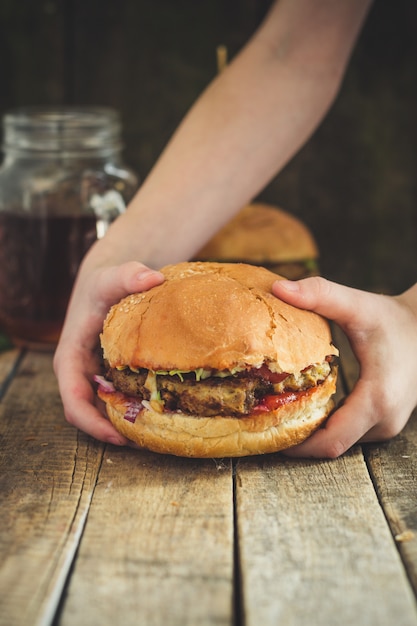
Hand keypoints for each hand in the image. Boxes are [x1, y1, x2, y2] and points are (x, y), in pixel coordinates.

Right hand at [53, 261, 163, 444]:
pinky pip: (122, 398)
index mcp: (70, 358)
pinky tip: (164, 411)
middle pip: (90, 413)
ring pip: (106, 410)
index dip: (92, 423)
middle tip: (148, 441)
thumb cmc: (103, 283)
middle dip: (114, 430)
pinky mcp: (112, 375)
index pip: (73, 400)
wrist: (107, 283)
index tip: (117, 436)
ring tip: (160, 433)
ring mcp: (96, 376)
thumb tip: (154, 278)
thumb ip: (128, 275)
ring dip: (128, 423)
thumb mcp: (111, 276)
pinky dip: (137, 407)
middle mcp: (81, 373)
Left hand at [272, 277, 416, 457]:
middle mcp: (385, 421)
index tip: (263, 433)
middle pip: (332, 447)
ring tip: (276, 416)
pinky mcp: (385, 420)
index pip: (330, 442)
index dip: (295, 445)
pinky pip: (350, 433)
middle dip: (296, 439)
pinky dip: (325, 426)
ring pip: (341, 442)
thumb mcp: (357, 305)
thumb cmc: (395, 318)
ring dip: (310, 434)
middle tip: (261, 424)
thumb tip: (278, 287)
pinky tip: (303, 409)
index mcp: (377, 400)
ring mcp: (388, 425)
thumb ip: (320, 295)